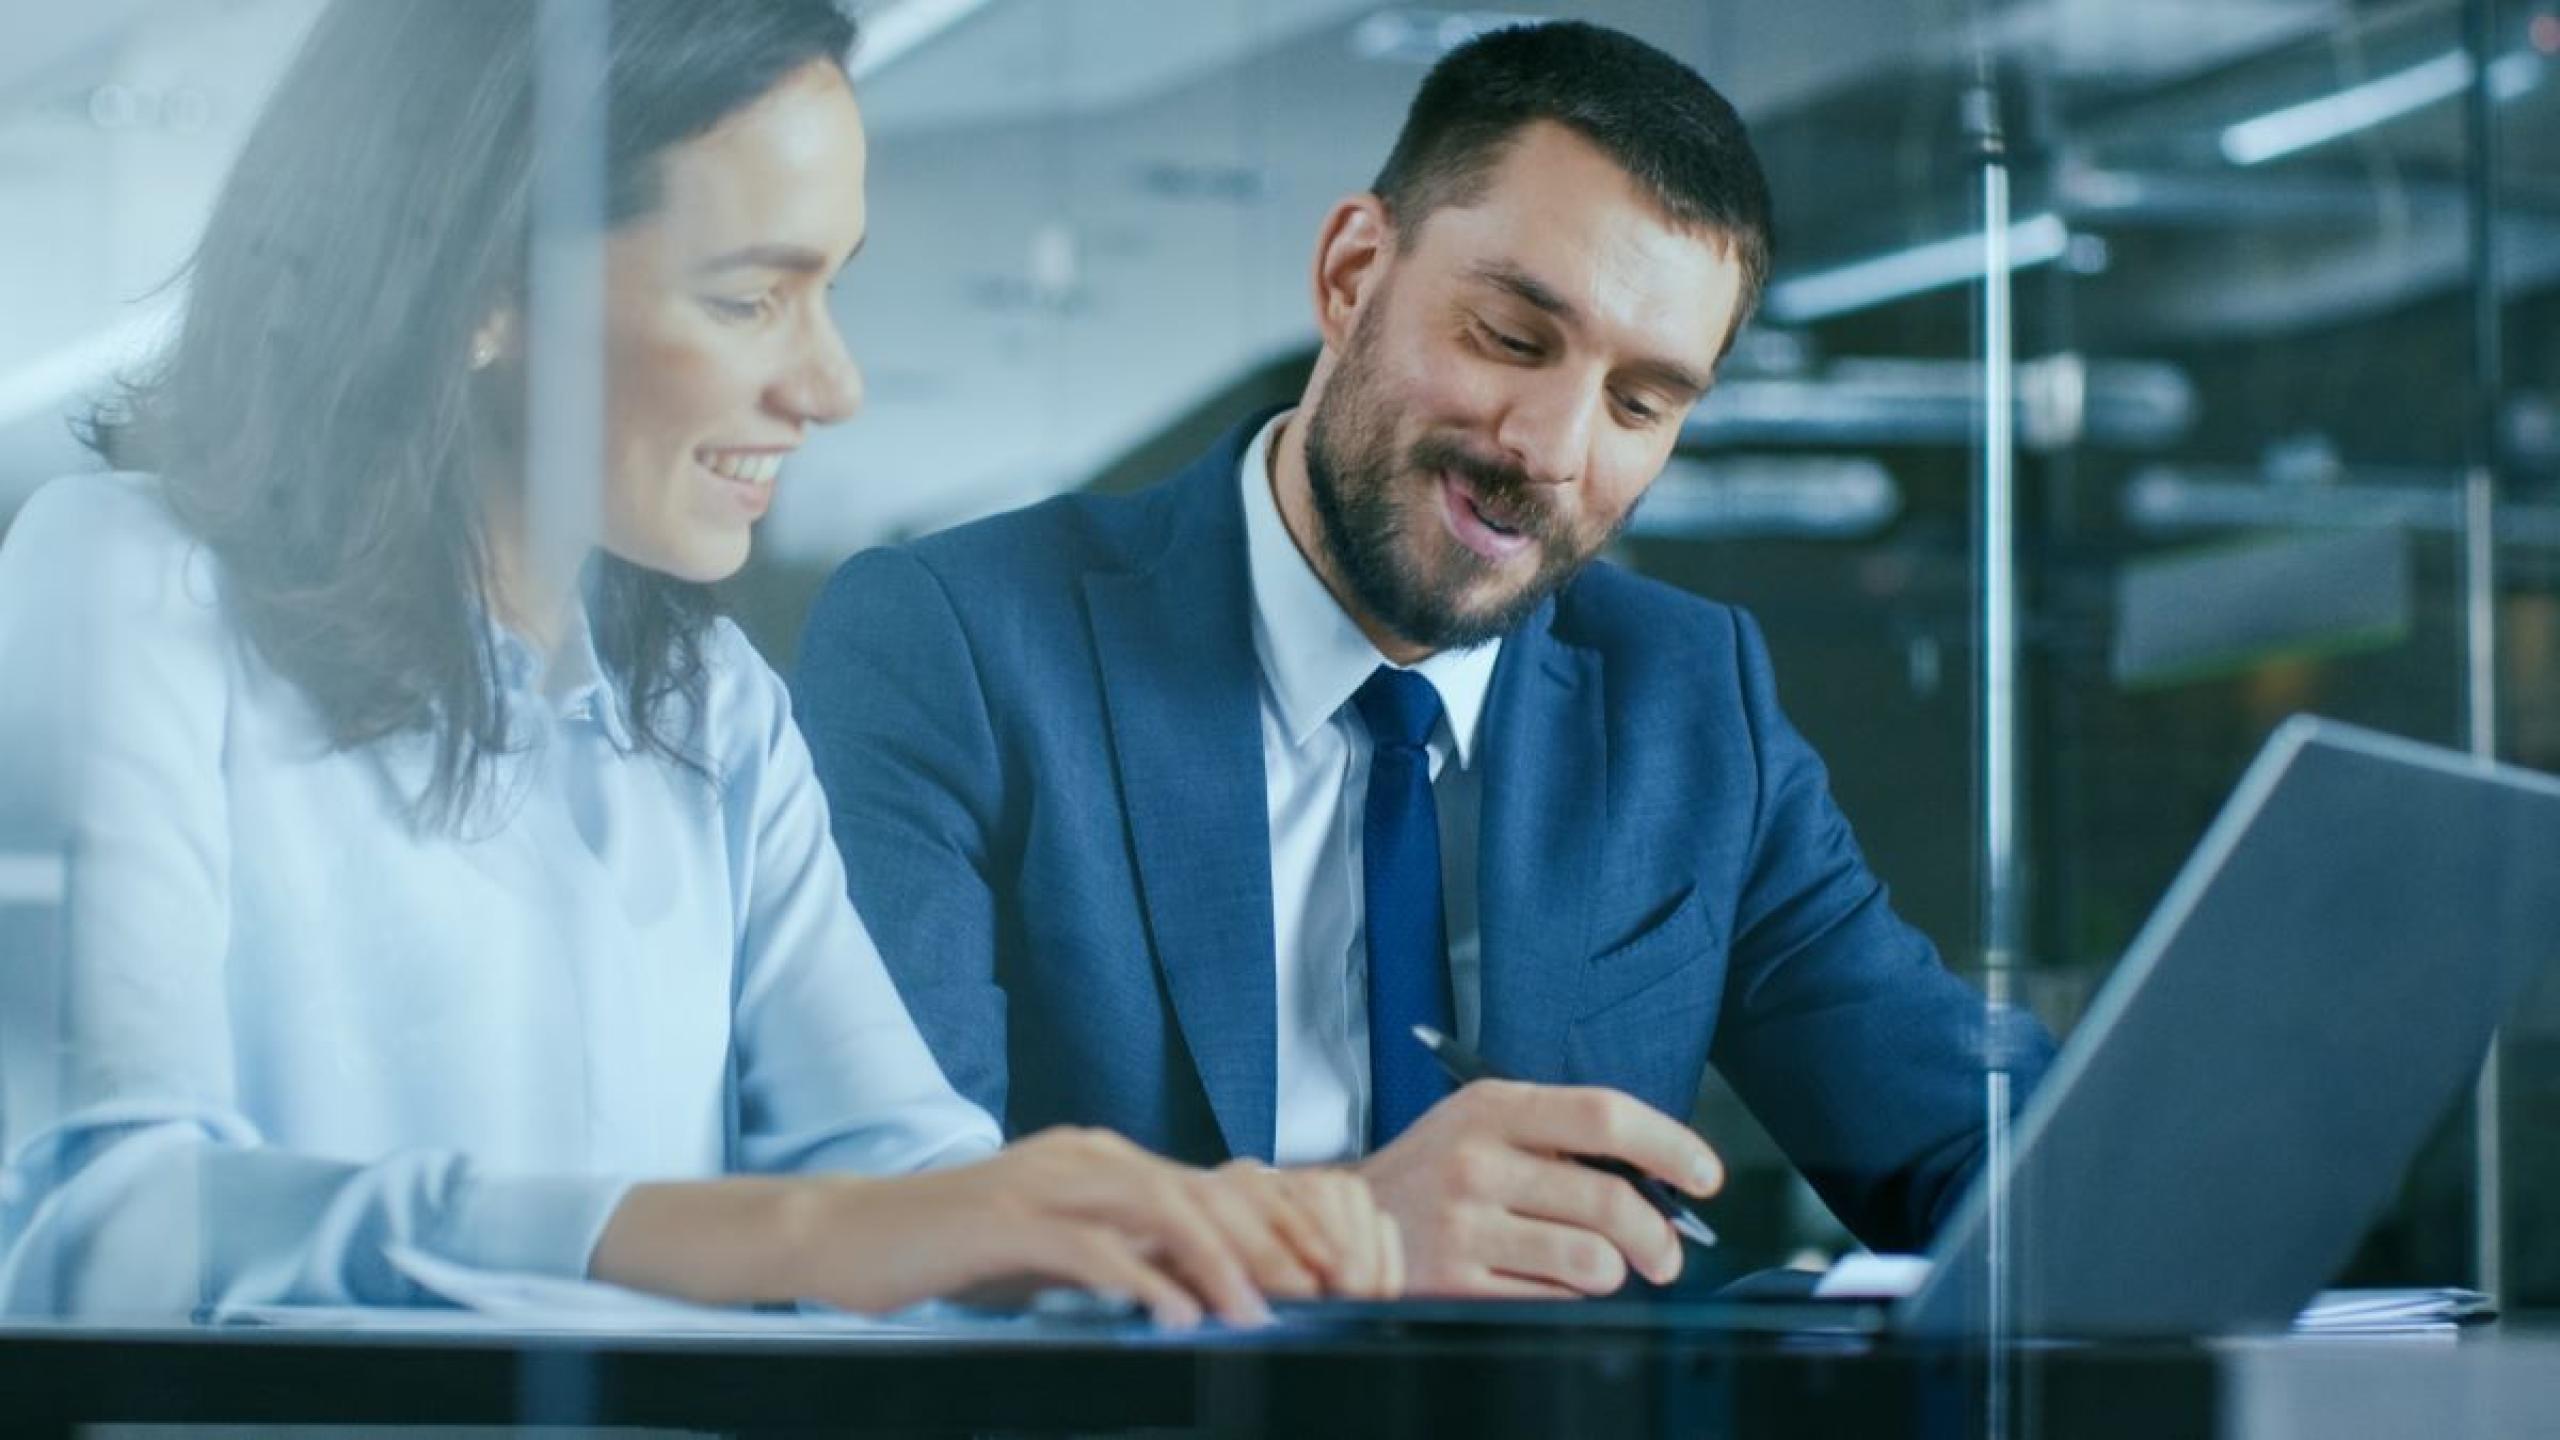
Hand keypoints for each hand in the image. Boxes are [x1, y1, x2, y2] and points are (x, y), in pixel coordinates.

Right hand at [595, 1127, 1398, 1328]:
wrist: (849, 1236)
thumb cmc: (952, 1253)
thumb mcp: (1053, 1251)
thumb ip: (1121, 1258)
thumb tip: (1199, 1291)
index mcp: (1100, 1160)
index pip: (1209, 1187)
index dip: (1275, 1228)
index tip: (1326, 1277)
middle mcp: (1082, 1157)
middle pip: (1200, 1191)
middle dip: (1269, 1244)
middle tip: (1319, 1296)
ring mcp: (1042, 1182)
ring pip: (1158, 1210)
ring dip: (1219, 1264)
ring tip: (1261, 1313)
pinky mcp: (1004, 1219)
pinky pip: (1089, 1247)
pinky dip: (1141, 1281)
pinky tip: (1177, 1319)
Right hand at [1355, 1080, 1722, 1296]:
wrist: (1349, 1219)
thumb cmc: (1435, 1170)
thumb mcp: (1484, 1123)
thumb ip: (1562, 1136)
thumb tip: (1662, 1178)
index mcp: (1492, 1107)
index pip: (1604, 1115)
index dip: (1670, 1145)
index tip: (1706, 1175)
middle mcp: (1477, 1161)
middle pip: (1610, 1200)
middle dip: (1659, 1237)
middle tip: (1667, 1255)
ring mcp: (1465, 1225)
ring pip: (1592, 1260)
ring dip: (1612, 1272)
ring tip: (1596, 1267)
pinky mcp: (1457, 1282)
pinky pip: (1553, 1300)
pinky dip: (1567, 1296)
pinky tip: (1543, 1279)